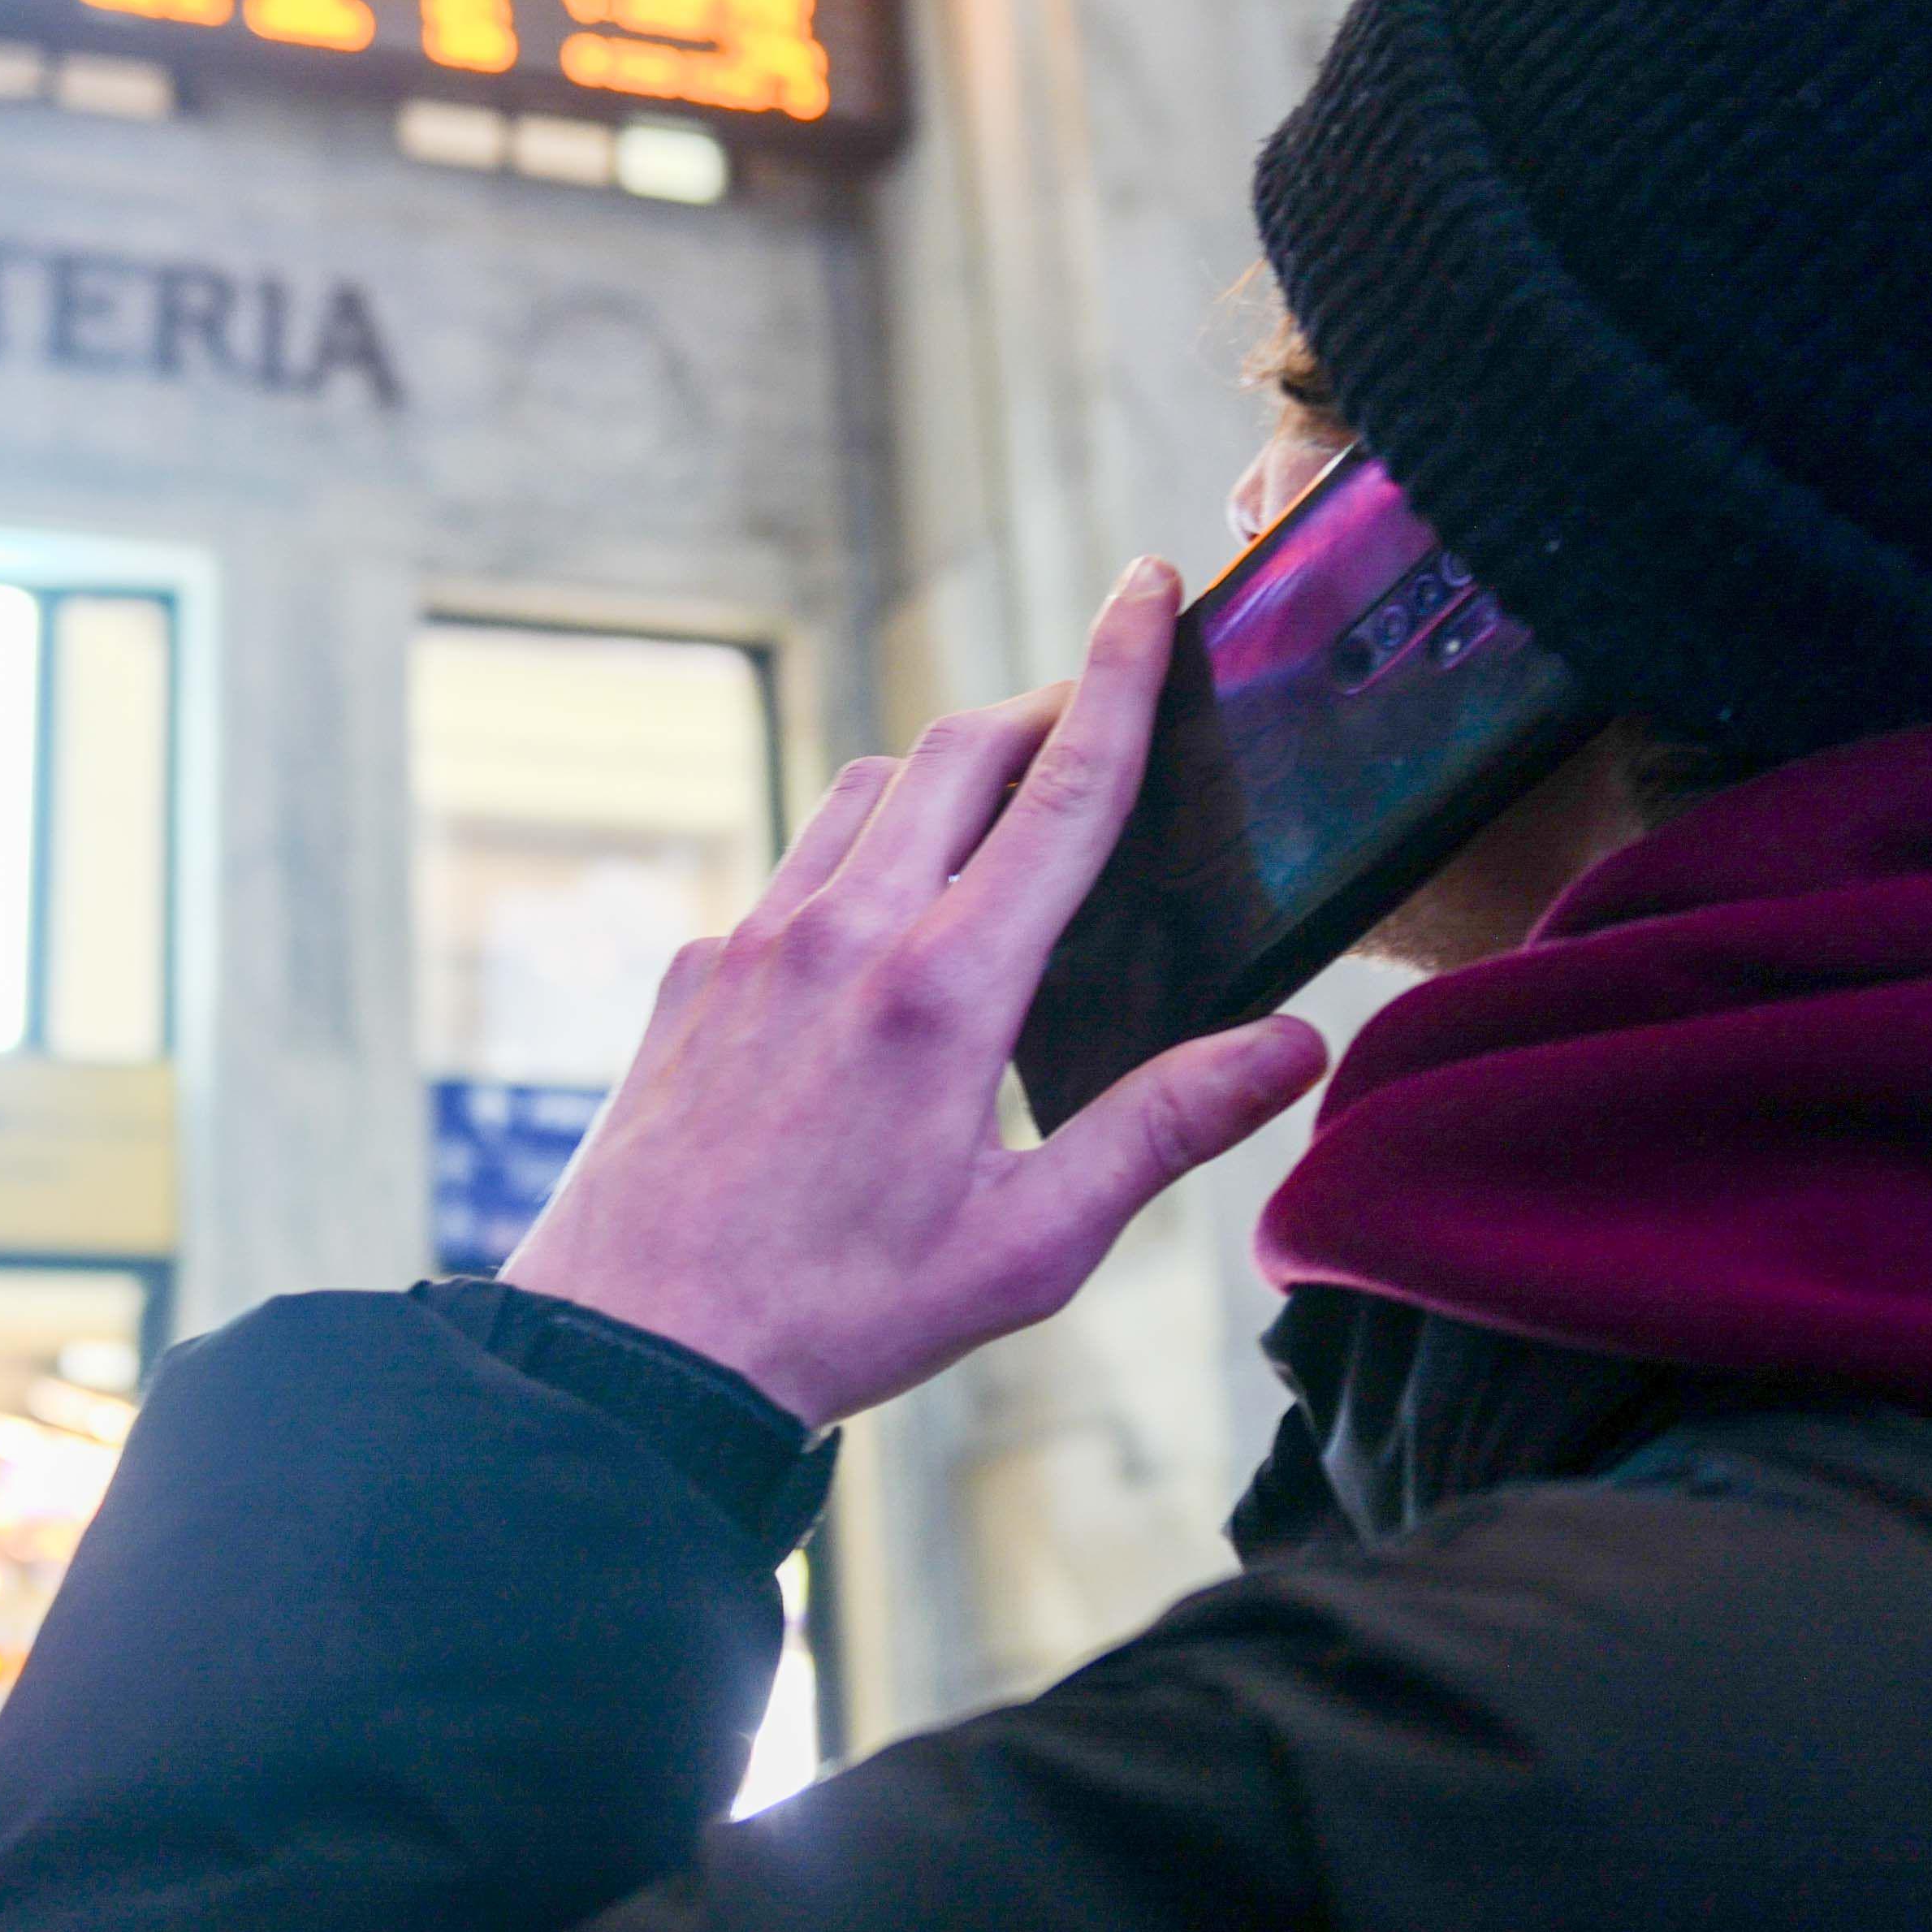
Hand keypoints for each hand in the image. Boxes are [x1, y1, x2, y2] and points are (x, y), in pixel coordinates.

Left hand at [500, 559, 1338, 1427]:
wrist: (638, 1347)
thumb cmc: (843, 1312)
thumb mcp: (1032, 1244)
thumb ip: (1164, 1127)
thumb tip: (1293, 1044)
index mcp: (946, 988)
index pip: (1063, 787)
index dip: (1119, 674)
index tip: (1149, 584)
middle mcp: (844, 932)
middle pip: (960, 752)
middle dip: (1044, 705)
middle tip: (1104, 704)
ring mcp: (755, 938)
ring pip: (866, 790)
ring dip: (945, 770)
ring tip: (1005, 806)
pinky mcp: (695, 967)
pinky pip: (794, 864)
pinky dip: (861, 850)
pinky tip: (886, 920)